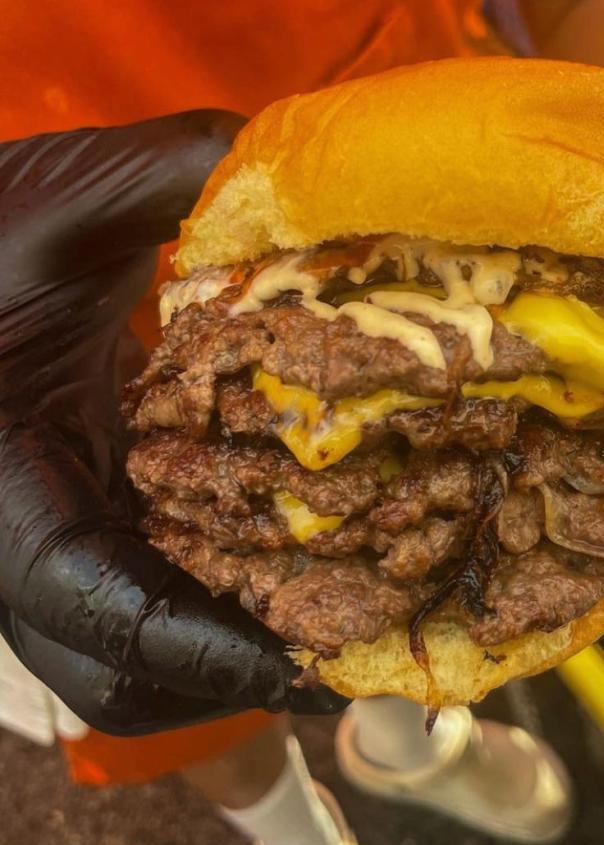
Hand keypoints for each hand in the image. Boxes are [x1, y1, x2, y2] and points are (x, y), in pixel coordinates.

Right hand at [0, 114, 349, 733]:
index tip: (288, 658)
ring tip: (329, 625)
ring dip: (220, 659)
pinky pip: (149, 603)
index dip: (183, 640)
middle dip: (213, 680)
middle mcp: (16, 533)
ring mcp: (53, 539)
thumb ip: (166, 176)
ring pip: (125, 658)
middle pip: (107, 669)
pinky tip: (292, 566)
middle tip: (331, 653)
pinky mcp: (87, 524)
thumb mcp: (57, 194)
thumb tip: (285, 165)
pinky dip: (216, 608)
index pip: (77, 592)